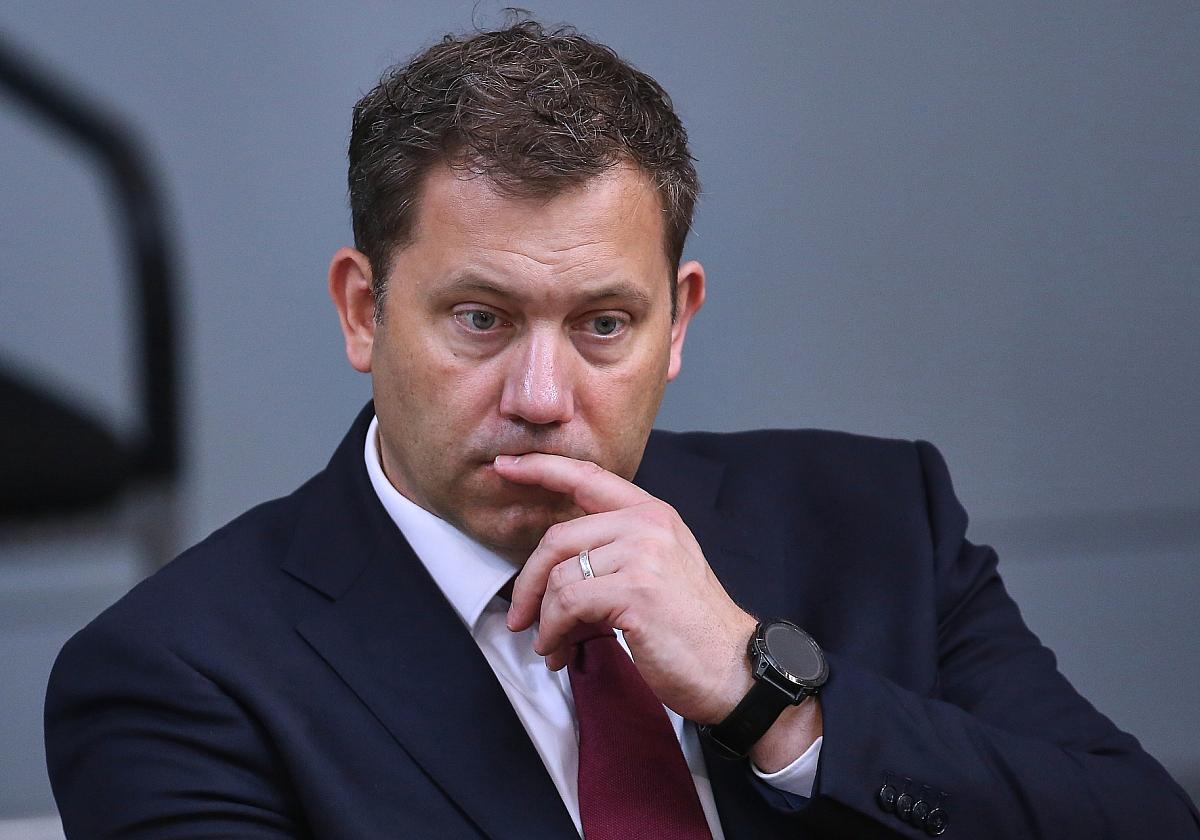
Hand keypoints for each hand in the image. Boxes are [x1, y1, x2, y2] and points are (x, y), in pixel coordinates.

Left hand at [497, 453, 757, 725]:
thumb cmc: (691, 629)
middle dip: (528, 582)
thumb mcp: (658, 570)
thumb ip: (614, 552)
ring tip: (551, 645)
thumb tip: (551, 572)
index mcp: (653, 514)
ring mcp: (642, 555)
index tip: (505, 466)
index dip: (541, 468)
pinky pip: (567, 603)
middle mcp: (648, 524)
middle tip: (518, 616)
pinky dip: (553, 631)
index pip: (587, 477)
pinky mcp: (634, 590)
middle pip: (558, 537)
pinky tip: (560, 650)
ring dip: (544, 618)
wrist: (732, 669)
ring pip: (559, 576)